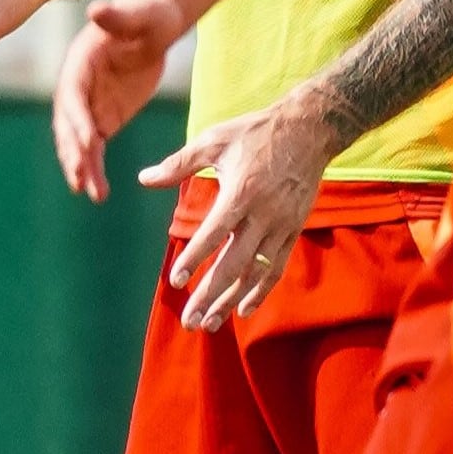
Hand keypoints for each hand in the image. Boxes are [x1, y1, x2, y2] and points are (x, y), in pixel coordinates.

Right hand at [51, 0, 184, 200]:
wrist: (154, 22)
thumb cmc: (149, 13)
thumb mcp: (139, 14)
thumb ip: (118, 17)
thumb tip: (95, 11)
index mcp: (79, 63)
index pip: (74, 95)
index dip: (78, 118)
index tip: (89, 141)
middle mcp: (76, 86)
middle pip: (69, 124)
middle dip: (73, 152)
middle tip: (81, 180)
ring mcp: (88, 104)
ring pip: (78, 142)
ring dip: (82, 168)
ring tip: (92, 195)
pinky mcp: (103, 116)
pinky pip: (94, 148)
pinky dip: (94, 168)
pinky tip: (100, 192)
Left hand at [138, 98, 333, 329]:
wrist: (309, 130)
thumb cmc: (254, 132)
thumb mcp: (213, 140)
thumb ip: (178, 164)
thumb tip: (143, 179)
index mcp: (241, 192)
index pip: (214, 234)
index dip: (194, 259)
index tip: (175, 281)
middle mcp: (263, 214)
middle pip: (234, 264)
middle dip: (210, 295)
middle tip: (189, 321)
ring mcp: (282, 225)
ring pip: (255, 272)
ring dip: (232, 301)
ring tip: (210, 324)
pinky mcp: (294, 230)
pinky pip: (276, 268)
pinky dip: (261, 291)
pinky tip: (243, 310)